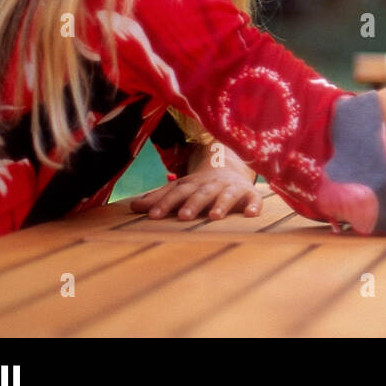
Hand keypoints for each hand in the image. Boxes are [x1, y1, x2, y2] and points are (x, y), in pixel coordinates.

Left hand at [129, 166, 262, 220]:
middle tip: (183, 216)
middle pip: (201, 193)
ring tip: (214, 216)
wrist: (231, 169)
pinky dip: (254, 205)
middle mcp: (212, 185)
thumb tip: (132, 207)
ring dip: (221, 204)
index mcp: (192, 184)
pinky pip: (253, 199)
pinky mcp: (249, 194)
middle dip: (193, 203)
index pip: (177, 192)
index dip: (165, 202)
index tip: (152, 215)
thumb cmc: (200, 186)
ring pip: (227, 194)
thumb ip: (159, 197)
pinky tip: (251, 214)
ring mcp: (231, 188)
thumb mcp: (180, 188)